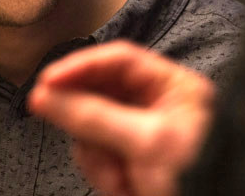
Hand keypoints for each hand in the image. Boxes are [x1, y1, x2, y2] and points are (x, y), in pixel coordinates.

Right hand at [28, 40, 215, 195]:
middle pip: (100, 94)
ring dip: (96, 156)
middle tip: (48, 112)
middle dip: (84, 117)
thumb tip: (49, 96)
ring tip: (118, 177)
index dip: (82, 66)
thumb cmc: (196, 176)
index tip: (49, 80)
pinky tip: (123, 188)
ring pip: (92, 129)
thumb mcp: (146, 142)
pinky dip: (103, 174)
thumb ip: (96, 117)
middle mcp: (156, 105)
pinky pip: (97, 157)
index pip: (120, 61)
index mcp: (172, 86)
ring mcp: (141, 134)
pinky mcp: (130, 162)